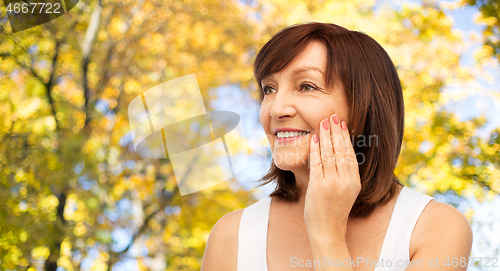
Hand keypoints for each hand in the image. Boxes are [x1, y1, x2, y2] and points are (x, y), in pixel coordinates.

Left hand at [304, 114, 360, 243]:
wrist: (327, 232)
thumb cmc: (333, 211)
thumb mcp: (345, 191)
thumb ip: (344, 174)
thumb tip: (338, 154)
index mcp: (354, 181)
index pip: (350, 153)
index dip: (345, 137)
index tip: (342, 123)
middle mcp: (346, 181)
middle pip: (341, 150)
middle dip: (336, 131)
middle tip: (332, 116)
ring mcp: (333, 184)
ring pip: (330, 154)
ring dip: (326, 136)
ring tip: (323, 122)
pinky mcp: (319, 187)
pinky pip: (317, 163)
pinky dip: (316, 149)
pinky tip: (315, 138)